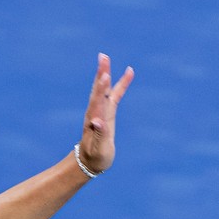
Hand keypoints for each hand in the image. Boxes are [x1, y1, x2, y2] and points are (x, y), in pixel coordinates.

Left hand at [78, 53, 133, 173]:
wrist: (89, 161)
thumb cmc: (95, 157)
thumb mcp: (98, 148)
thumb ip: (99, 134)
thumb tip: (96, 121)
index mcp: (95, 120)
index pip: (98, 101)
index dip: (101, 88)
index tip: (104, 75)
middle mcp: (96, 112)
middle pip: (99, 89)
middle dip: (101, 73)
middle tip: (102, 57)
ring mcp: (101, 111)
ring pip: (104, 89)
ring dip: (105, 73)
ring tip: (106, 57)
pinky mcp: (108, 112)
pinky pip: (115, 94)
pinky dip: (121, 83)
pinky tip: (129, 72)